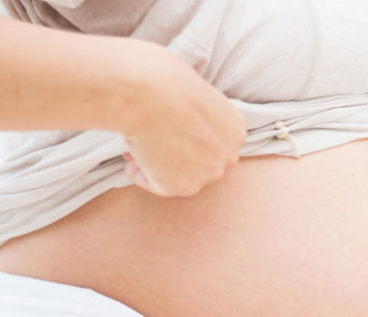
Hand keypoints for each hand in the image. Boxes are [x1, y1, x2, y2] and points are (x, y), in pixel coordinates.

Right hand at [120, 42, 245, 195]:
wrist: (146, 91)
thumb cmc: (164, 78)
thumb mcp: (195, 91)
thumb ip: (197, 113)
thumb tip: (178, 119)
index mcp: (235, 129)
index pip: (215, 143)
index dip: (190, 138)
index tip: (169, 131)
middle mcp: (228, 155)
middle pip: (202, 162)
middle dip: (178, 156)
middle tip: (151, 142)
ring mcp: (208, 173)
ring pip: (182, 176)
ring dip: (160, 166)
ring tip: (136, 150)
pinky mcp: (182, 186)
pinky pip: (159, 186)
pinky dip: (143, 176)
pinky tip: (131, 163)